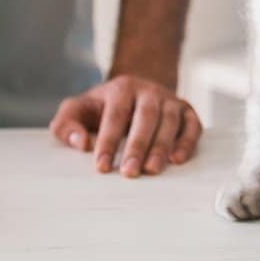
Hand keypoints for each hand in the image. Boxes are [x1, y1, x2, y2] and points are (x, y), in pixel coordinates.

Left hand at [49, 76, 202, 176]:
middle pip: (145, 117)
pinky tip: (177, 160)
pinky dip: (187, 141)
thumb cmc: (100, 108)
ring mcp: (170, 100)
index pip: (115, 115)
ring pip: (169, 121)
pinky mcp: (186, 111)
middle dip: (137, 146)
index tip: (101, 167)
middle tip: (130, 172)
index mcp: (121, 88)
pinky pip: (192, 125)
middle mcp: (149, 90)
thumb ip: (67, 125)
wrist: (133, 92)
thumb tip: (81, 143)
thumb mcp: (77, 110)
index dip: (108, 141)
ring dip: (161, 146)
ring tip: (152, 170)